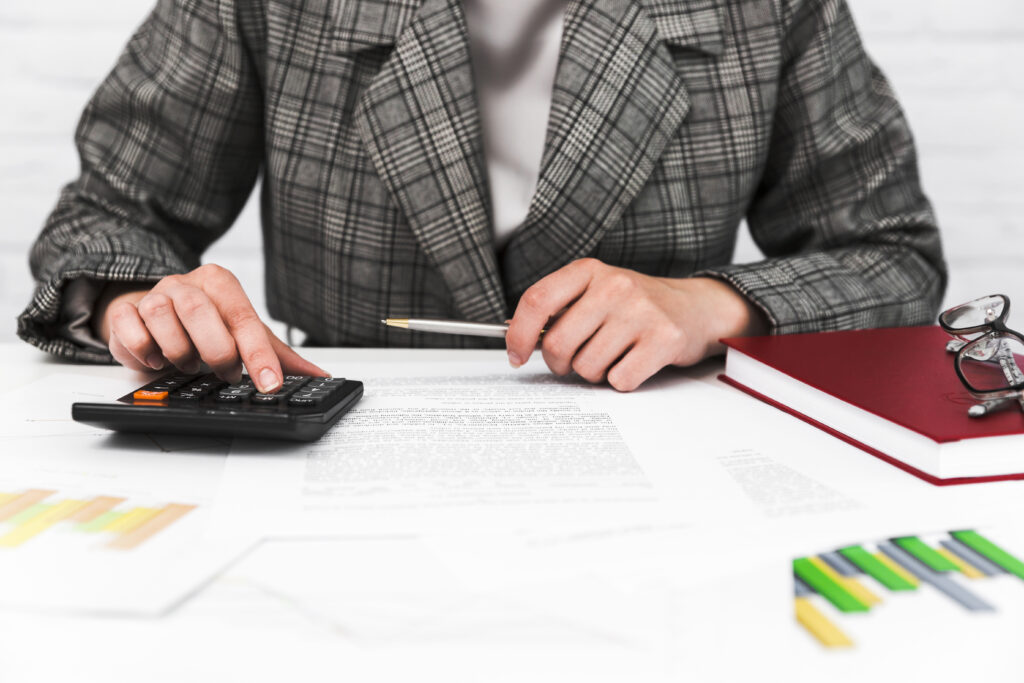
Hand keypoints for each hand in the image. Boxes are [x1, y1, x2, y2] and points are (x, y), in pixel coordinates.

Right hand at [93, 264, 326, 391]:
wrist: (152, 314)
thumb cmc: (205, 325)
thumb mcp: (242, 335)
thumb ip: (278, 355)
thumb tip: (319, 376)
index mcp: (221, 284)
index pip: (244, 318)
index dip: (259, 354)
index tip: (270, 383)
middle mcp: (187, 285)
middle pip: (200, 312)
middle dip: (216, 352)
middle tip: (224, 373)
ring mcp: (153, 295)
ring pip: (162, 318)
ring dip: (178, 352)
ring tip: (187, 364)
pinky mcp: (124, 311)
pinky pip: (129, 327)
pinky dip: (143, 350)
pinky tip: (155, 360)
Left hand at [505, 258, 766, 391]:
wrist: (695, 308)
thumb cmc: (635, 306)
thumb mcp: (595, 292)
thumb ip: (559, 310)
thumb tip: (516, 338)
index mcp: (589, 272)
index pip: (537, 301)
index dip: (519, 334)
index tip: (517, 355)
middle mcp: (614, 286)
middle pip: (559, 344)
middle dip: (561, 364)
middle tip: (575, 361)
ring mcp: (640, 311)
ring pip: (587, 367)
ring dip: (595, 373)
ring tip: (613, 355)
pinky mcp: (663, 339)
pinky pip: (619, 380)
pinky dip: (621, 380)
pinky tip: (634, 362)